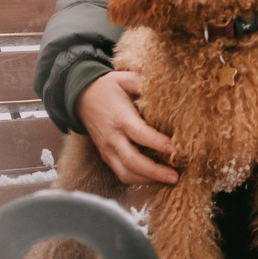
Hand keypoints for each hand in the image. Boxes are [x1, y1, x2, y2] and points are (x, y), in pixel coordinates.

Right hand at [77, 69, 179, 185]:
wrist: (82, 97)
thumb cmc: (108, 87)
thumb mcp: (125, 79)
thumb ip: (144, 83)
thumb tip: (168, 86)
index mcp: (120, 117)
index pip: (139, 134)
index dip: (157, 143)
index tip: (175, 148)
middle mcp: (112, 137)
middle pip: (132, 161)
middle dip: (154, 172)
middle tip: (175, 176)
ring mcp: (107, 150)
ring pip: (126, 173)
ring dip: (148, 180)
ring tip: (169, 180)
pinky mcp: (107, 157)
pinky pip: (122, 174)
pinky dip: (139, 180)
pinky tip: (156, 178)